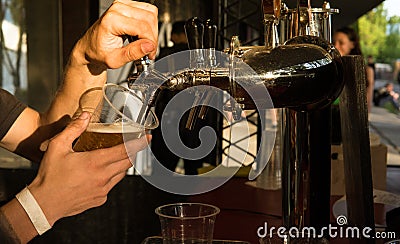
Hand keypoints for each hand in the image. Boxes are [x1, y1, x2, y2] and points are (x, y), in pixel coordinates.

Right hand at [27, 112, 150, 225]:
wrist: (43, 204)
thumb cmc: (50, 177)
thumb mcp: (58, 147)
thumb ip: (73, 129)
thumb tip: (85, 116)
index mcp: (96, 162)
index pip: (125, 151)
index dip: (138, 144)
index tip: (147, 138)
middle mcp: (103, 177)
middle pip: (127, 162)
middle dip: (133, 153)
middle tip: (133, 145)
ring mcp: (103, 190)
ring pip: (121, 174)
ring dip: (121, 165)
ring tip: (115, 157)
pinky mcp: (100, 199)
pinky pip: (111, 185)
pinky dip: (111, 177)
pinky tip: (100, 173)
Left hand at [75, 0, 157, 70]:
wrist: (91, 46)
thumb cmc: (99, 52)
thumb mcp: (115, 59)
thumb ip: (133, 53)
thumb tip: (149, 46)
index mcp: (112, 20)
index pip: (142, 28)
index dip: (150, 42)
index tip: (150, 53)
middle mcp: (118, 8)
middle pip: (149, 19)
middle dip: (152, 37)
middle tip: (149, 50)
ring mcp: (123, 5)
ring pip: (151, 13)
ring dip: (153, 30)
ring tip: (146, 43)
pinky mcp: (128, 5)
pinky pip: (148, 11)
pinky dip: (150, 24)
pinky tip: (143, 34)